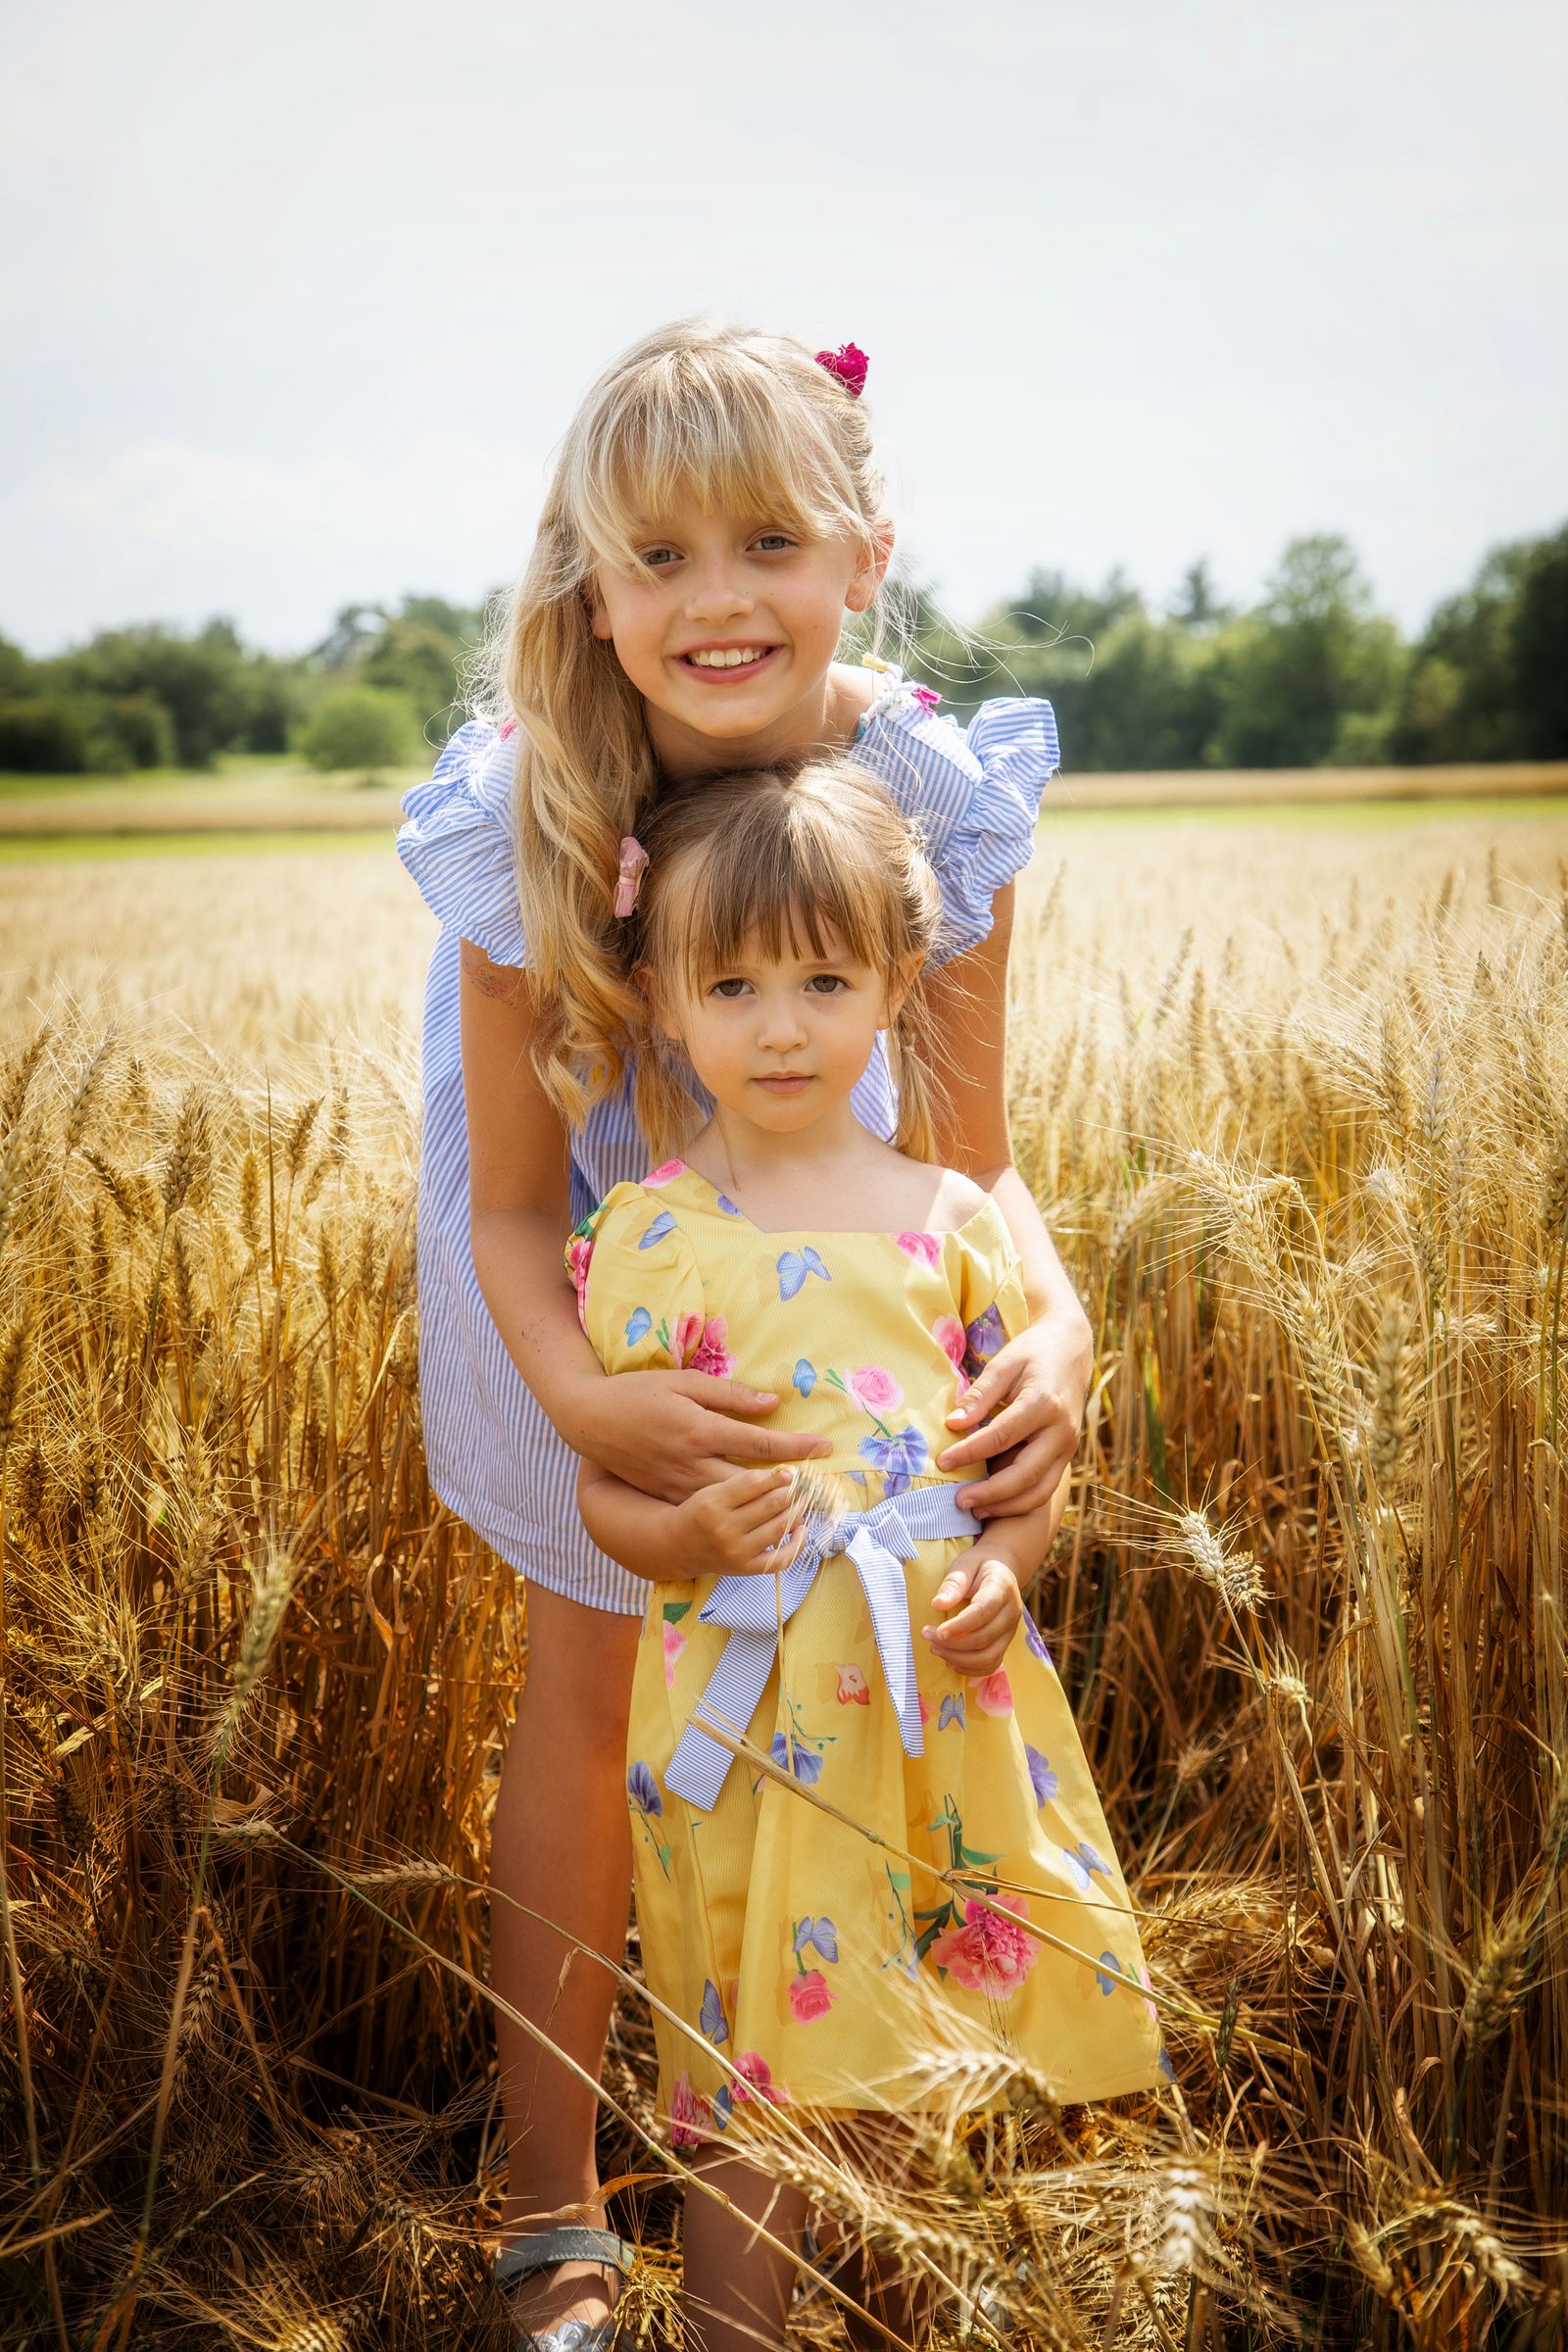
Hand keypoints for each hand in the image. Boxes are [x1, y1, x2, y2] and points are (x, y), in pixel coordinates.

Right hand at [565, 1368, 830, 1505]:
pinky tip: (755, 1513)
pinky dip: (734, 1513)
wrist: (588, 1419)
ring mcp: (679, 1485)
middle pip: (752, 1483)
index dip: (797, 1446)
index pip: (760, 1442)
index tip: (826, 1447)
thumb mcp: (684, 1381)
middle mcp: (692, 1463)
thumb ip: (730, 1394)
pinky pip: (708, 1509)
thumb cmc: (638, 1392)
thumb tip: (772, 1403)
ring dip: (765, 1504)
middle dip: (789, 1486)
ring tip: (798, 1501)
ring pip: (732, 1503)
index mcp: (700, 1429)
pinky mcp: (667, 1495)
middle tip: (821, 1485)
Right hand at [670, 1467, 808, 1579]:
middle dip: (791, 1492)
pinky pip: (780, 1559)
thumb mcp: (712, 1490)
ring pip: (779, 1526)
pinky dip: (797, 1545)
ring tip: (801, 1503)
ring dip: (797, 1512)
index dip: (777, 1475)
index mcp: (713, 1503)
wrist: (678, 1546)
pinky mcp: (745, 1568)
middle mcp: (725, 1528)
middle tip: (801, 1486)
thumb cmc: (698, 1512)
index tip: (789, 1473)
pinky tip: (801, 1530)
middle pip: (771, 1504)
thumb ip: (743, 1483)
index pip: (754, 1482)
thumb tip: (784, 1476)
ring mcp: (737, 1551)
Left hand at [921, 1548, 1023, 1676]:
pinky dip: (970, 1669)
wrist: (1002, 1570)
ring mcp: (1011, 1631)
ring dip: (960, 1659)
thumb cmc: (978, 1566)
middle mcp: (1011, 1612)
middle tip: (928, 1636)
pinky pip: (992, 1664)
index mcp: (1002, 1588)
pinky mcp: (1005, 1643)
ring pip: (989, 1657)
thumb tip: (937, 1604)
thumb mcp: (964, 1566)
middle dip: (953, 1644)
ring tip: (935, 1649)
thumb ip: (952, 1583)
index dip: (959, 1626)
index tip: (937, 1631)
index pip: (982, 1612)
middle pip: (984, 1638)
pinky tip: (951, 1661)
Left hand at [936, 1314, 1090, 1517]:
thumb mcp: (1004, 1364)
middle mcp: (1062, 1431)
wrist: (1072, 1350)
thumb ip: (979, 1396)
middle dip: (991, 1493)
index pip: (1001, 1437)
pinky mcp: (1066, 1455)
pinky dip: (1020, 1501)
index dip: (969, 1453)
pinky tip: (993, 1503)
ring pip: (1040, 1491)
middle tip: (958, 1500)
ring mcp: (1068, 1447)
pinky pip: (1045, 1487)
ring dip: (1007, 1506)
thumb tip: (952, 1424)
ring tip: (974, 1510)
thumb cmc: (1034, 1353)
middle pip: (1026, 1474)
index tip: (942, 1462)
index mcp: (1044, 1404)